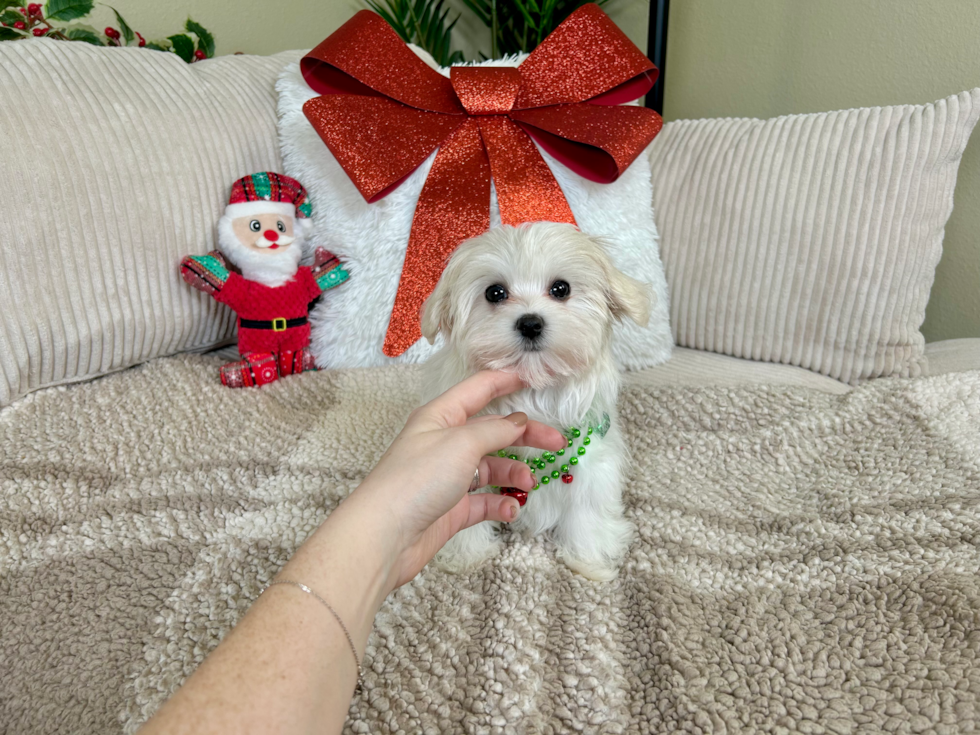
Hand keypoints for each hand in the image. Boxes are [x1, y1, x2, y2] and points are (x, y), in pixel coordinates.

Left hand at [350, 371, 565, 589]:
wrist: (384, 536)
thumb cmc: (415, 480)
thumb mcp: (461, 443)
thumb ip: (495, 430)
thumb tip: (518, 421)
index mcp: (440, 416)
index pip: (478, 390)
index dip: (506, 381)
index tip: (536, 378)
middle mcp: (444, 443)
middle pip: (493, 431)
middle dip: (525, 436)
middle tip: (557, 443)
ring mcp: (448, 477)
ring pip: (492, 467)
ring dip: (514, 473)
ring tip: (528, 483)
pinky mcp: (451, 508)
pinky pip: (485, 500)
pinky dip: (501, 503)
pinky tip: (510, 509)